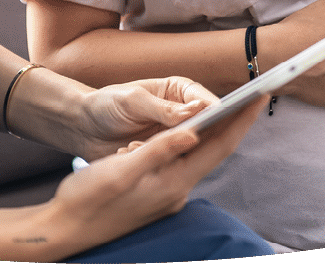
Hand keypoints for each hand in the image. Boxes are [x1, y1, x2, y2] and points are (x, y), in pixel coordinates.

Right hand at [44, 95, 265, 258]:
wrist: (65, 228)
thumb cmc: (89, 198)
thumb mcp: (122, 169)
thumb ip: (159, 150)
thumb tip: (194, 132)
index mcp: (173, 183)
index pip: (218, 146)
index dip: (241, 120)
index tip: (258, 96)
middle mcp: (176, 191)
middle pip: (213, 151)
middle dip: (232, 123)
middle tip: (249, 96)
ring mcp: (165, 195)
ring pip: (194, 156)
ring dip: (208, 132)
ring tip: (221, 107)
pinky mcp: (153, 193)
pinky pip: (176, 162)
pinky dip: (183, 143)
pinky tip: (173, 132)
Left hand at [74, 76, 220, 160]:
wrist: (83, 127)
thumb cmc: (107, 104)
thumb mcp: (132, 101)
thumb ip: (162, 108)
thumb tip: (197, 112)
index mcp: (179, 91)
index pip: (206, 101)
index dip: (221, 110)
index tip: (225, 119)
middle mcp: (182, 115)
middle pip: (208, 127)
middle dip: (208, 137)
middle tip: (197, 146)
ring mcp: (174, 138)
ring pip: (192, 150)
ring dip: (175, 153)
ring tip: (142, 147)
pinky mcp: (163, 158)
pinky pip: (173, 165)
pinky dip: (161, 166)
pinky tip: (136, 157)